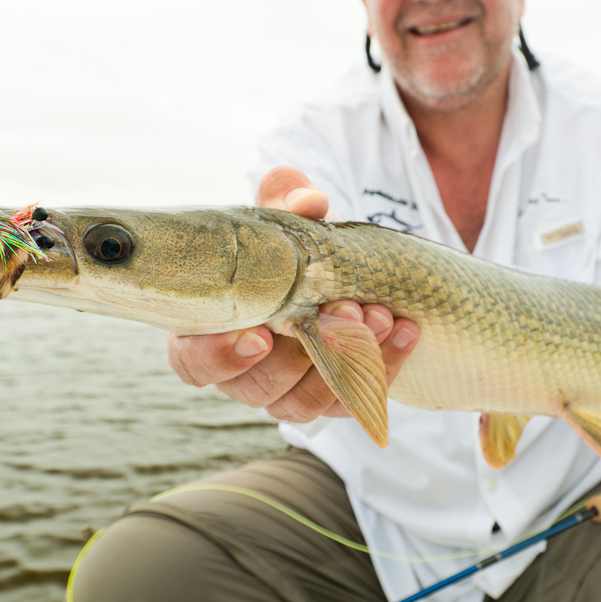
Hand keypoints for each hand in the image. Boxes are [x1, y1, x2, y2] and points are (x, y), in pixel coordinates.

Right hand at [165, 166, 420, 422]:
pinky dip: (384, 367)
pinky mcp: (329, 400)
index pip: (194, 363)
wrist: (332, 268)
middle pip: (259, 386)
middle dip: (304, 354)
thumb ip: (285, 199)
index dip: (220, 357)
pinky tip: (406, 330)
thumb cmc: (286, 247)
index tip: (260, 336)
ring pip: (305, 402)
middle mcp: (240, 372)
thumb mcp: (280, 216)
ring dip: (347, 362)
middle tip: (343, 307)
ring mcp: (284, 392)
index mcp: (208, 331)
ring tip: (380, 315)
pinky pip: (353, 400)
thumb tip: (308, 200)